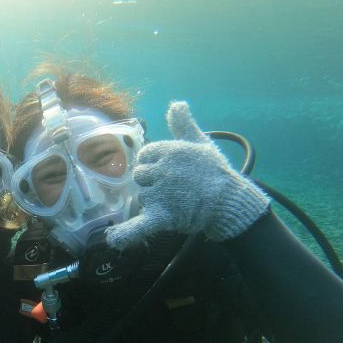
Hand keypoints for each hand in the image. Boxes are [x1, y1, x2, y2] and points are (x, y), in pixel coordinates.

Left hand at [106, 101, 268, 249]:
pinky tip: (112, 238)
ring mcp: (160, 193)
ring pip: (141, 197)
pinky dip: (125, 234)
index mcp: (168, 151)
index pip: (145, 156)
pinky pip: (139, 225)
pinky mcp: (162, 215)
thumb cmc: (215, 172)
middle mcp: (162, 169)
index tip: (168, 170)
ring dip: (152, 201)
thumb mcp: (200, 142)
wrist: (230, 200)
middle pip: (140, 177)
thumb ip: (183, 124)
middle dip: (151, 183)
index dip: (153, 164)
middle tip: (174, 189)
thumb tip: (177, 104)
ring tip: (176, 203)